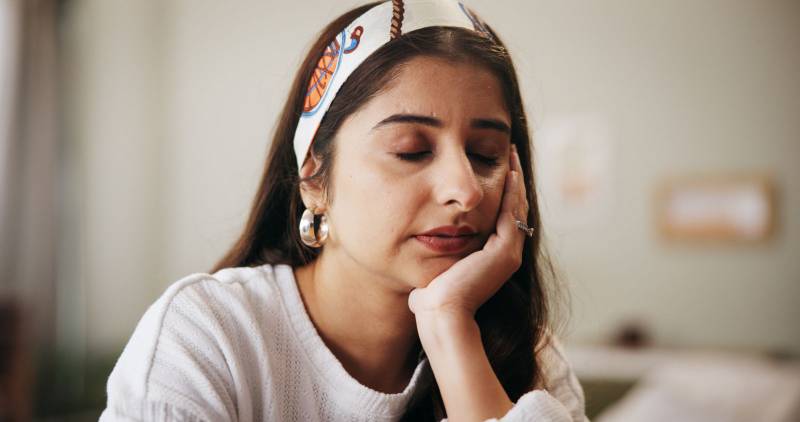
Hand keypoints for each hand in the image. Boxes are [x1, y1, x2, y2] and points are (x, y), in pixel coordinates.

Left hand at [408, 144, 529, 318]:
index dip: (502, 190)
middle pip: (515, 207)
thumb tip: (421, 251)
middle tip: (510, 151)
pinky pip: (512, 214)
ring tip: (512, 154)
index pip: (503, 215)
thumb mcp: (436, 269)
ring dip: (516, 179)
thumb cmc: (430, 298)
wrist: (439, 315)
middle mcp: (507, 254)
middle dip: (513, 178)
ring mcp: (509, 254)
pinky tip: (509, 172)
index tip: (495, 166)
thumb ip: (436, 258)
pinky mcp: (504, 252)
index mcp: (493, 258)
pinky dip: (511, 192)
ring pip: (517, 207)